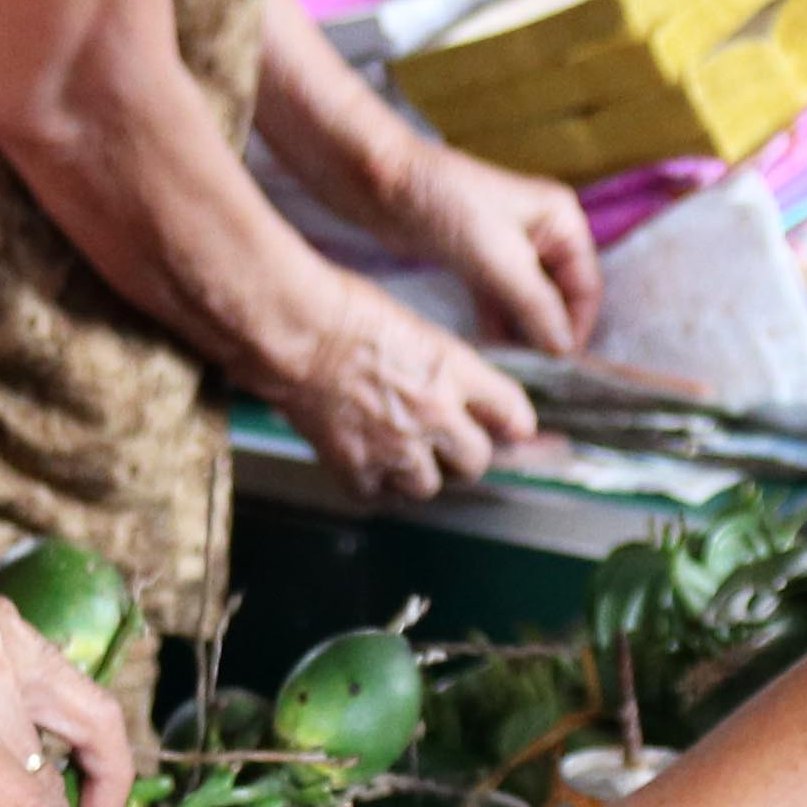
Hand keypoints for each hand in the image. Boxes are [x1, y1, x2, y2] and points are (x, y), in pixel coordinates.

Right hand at [275, 284, 535, 501]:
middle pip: (475, 461)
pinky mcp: (355, 466)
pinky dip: (375, 483)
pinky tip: (366, 460)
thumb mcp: (412, 325)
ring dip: (419, 472)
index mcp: (451, 370)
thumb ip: (444, 364)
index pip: (510, 411)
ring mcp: (394, 445)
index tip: (515, 430)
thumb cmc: (338, 311)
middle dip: (464, 454)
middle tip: (449, 444)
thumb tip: (456, 387)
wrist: (291, 332)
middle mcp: (433, 414)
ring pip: (428, 486)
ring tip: (401, 451)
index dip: (515, 423)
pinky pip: (379, 494)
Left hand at [377, 139, 601, 353]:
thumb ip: (535, 304)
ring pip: (530, 301)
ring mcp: (511, 248)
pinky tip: (495, 350)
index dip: (577, 326)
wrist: (382, 181)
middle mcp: (543, 233)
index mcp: (562, 220)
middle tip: (539, 371)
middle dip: (551, 331)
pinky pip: (501, 300)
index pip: (587, 285)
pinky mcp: (480, 261)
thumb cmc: (447, 205)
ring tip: (517, 367)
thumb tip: (565, 348)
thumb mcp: (498, 258)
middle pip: (561, 295)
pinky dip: (499, 323)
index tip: (561, 365)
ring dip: (524, 332)